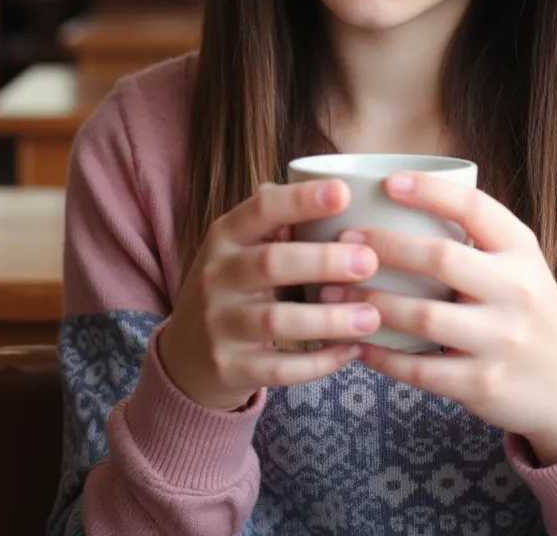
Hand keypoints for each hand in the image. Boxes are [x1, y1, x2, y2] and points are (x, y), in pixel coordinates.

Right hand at [158, 179, 381, 411]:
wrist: (185, 356)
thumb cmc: (233, 286)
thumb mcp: (241, 247)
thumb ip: (278, 219)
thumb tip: (335, 186)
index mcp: (225, 236)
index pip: (261, 209)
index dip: (301, 199)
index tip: (344, 192)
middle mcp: (216, 276)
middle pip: (271, 263)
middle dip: (323, 261)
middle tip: (370, 261)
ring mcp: (219, 325)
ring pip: (277, 320)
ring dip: (329, 318)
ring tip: (371, 316)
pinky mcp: (229, 368)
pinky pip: (279, 369)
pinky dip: (319, 363)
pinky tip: (351, 351)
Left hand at [330, 172, 556, 464]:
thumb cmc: (526, 311)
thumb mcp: (519, 265)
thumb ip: (476, 237)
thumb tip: (399, 199)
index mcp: (521, 250)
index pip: (474, 208)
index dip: (429, 191)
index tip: (388, 182)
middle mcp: (515, 290)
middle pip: (440, 257)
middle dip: (384, 247)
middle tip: (343, 240)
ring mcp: (500, 340)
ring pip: (422, 316)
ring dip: (370, 302)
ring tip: (330, 292)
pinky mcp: (482, 384)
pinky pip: (419, 369)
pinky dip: (380, 356)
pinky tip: (355, 342)